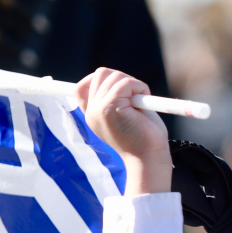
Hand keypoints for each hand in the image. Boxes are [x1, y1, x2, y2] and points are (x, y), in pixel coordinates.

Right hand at [76, 68, 171, 194]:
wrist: (150, 158)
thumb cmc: (145, 138)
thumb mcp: (125, 114)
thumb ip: (116, 98)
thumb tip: (118, 78)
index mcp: (93, 115)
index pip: (82, 86)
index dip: (101, 79)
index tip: (123, 87)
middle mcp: (92, 112)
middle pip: (100, 74)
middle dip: (122, 78)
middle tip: (137, 95)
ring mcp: (98, 110)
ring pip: (113, 76)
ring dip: (133, 84)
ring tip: (141, 103)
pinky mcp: (110, 109)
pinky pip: (125, 84)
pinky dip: (139, 87)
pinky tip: (144, 102)